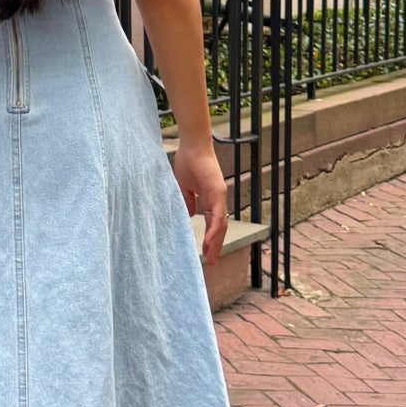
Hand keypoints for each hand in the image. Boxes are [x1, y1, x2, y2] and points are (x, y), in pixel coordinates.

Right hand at [173, 139, 226, 267]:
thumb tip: (189, 214)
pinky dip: (214, 229)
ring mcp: (219, 195)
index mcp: (210, 198)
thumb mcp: (185, 186)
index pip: (213, 222)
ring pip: (220, 224)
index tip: (207, 252)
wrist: (192, 145)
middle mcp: (218, 199)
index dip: (211, 237)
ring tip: (211, 256)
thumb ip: (188, 200)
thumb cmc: (188, 160)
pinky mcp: (217, 191)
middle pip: (219, 227)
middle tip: (212, 261)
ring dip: (216, 241)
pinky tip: (211, 241)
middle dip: (216, 244)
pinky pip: (217, 215)